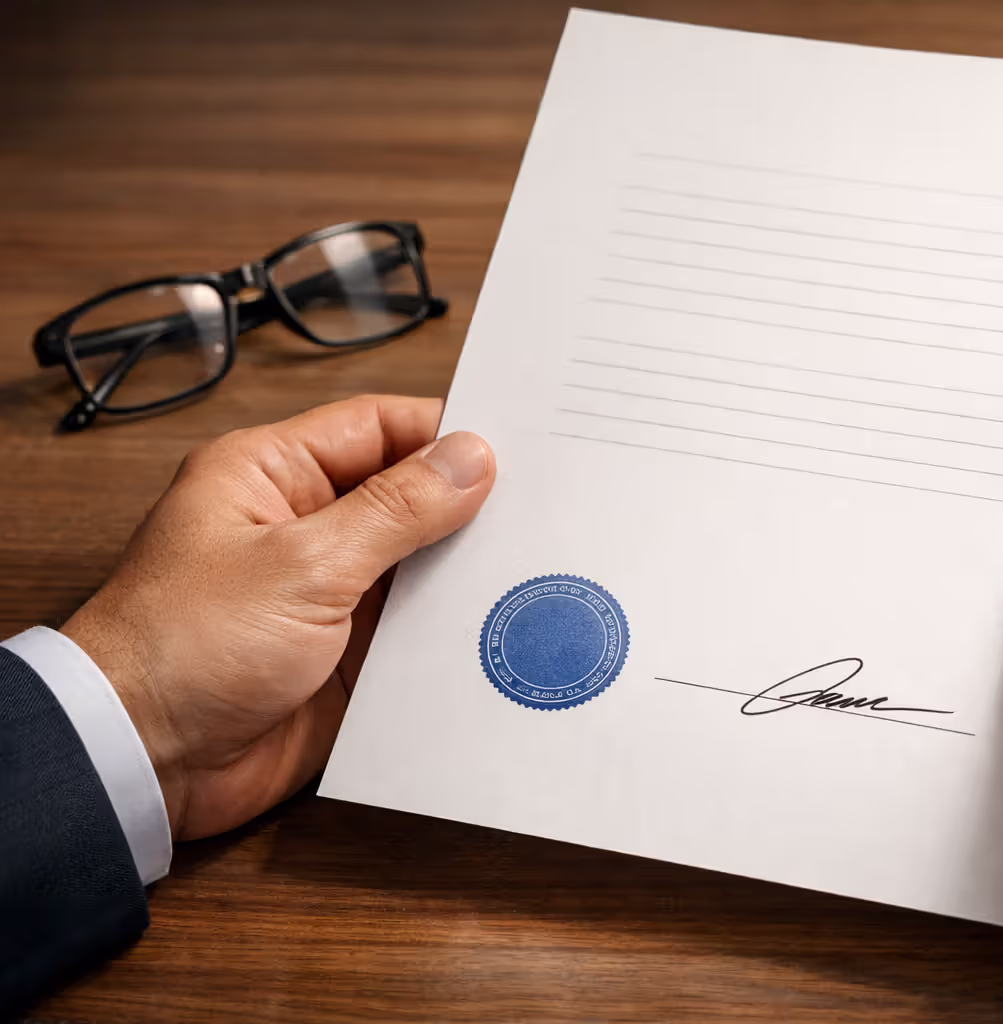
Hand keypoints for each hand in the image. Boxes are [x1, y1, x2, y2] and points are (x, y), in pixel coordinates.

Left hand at [62, 395, 495, 840]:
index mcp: (272, 475)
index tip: (516, 449)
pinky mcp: (345, 653)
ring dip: (462, 571)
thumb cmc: (183, 647)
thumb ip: (396, 510)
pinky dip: (451, 627)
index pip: (379, 428)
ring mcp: (326, 592)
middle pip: (406, 495)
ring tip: (530, 566)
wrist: (142, 763)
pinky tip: (497, 623)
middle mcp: (303, 526)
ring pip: (418, 564)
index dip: (445, 434)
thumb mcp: (304, 564)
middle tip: (540, 511)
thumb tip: (469, 459)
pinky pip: (414, 628)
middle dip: (467, 506)